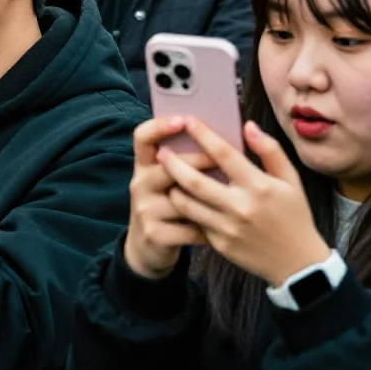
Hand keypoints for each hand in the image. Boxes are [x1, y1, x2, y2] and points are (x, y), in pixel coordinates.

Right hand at [123, 117, 210, 280]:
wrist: (148, 249)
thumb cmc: (169, 207)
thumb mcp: (168, 182)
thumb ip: (186, 159)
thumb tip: (217, 134)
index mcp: (145, 166)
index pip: (142, 137)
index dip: (159, 126)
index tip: (183, 120)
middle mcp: (140, 184)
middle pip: (167, 165)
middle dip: (196, 160)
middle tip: (222, 157)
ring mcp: (146, 210)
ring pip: (180, 198)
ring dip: (207, 196)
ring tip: (229, 193)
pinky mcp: (155, 234)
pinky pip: (189, 227)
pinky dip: (210, 227)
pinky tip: (225, 227)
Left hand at [161, 119, 329, 287]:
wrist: (298, 264)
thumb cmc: (294, 215)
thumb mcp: (291, 180)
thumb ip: (270, 150)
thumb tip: (248, 126)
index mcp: (259, 186)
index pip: (224, 155)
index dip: (203, 135)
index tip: (187, 120)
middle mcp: (241, 207)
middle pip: (195, 181)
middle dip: (173, 164)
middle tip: (161, 151)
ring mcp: (228, 228)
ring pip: (188, 204)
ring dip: (173, 188)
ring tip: (164, 174)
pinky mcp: (220, 245)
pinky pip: (195, 223)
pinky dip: (185, 209)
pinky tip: (178, 198)